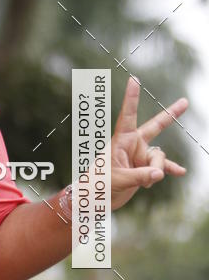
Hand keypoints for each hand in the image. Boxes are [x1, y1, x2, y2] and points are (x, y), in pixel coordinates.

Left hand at [111, 76, 187, 210]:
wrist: (95, 200)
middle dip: (171, 115)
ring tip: (145, 183)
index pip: (128, 115)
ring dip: (156, 170)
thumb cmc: (99, 185)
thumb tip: (161, 173)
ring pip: (159, 158)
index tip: (134, 79)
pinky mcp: (144, 169)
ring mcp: (139, 157)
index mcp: (121, 140)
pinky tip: (181, 172)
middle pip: (155, 127)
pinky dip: (169, 169)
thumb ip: (141, 176)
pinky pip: (161, 168)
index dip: (131, 97)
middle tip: (185, 102)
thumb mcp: (119, 179)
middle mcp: (132, 145)